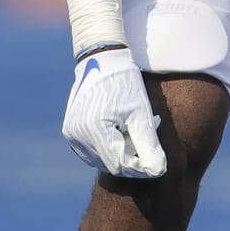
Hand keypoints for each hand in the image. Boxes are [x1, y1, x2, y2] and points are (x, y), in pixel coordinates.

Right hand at [62, 46, 166, 177]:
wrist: (102, 59)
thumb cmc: (125, 83)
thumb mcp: (141, 112)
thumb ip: (149, 144)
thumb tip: (159, 171)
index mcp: (94, 130)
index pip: (119, 165)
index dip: (140, 165)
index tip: (156, 155)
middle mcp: (77, 136)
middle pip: (110, 163)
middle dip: (132, 155)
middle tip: (147, 134)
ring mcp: (71, 134)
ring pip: (102, 158)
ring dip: (121, 150)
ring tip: (134, 128)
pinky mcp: (70, 131)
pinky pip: (93, 149)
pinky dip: (109, 144)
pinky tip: (120, 128)